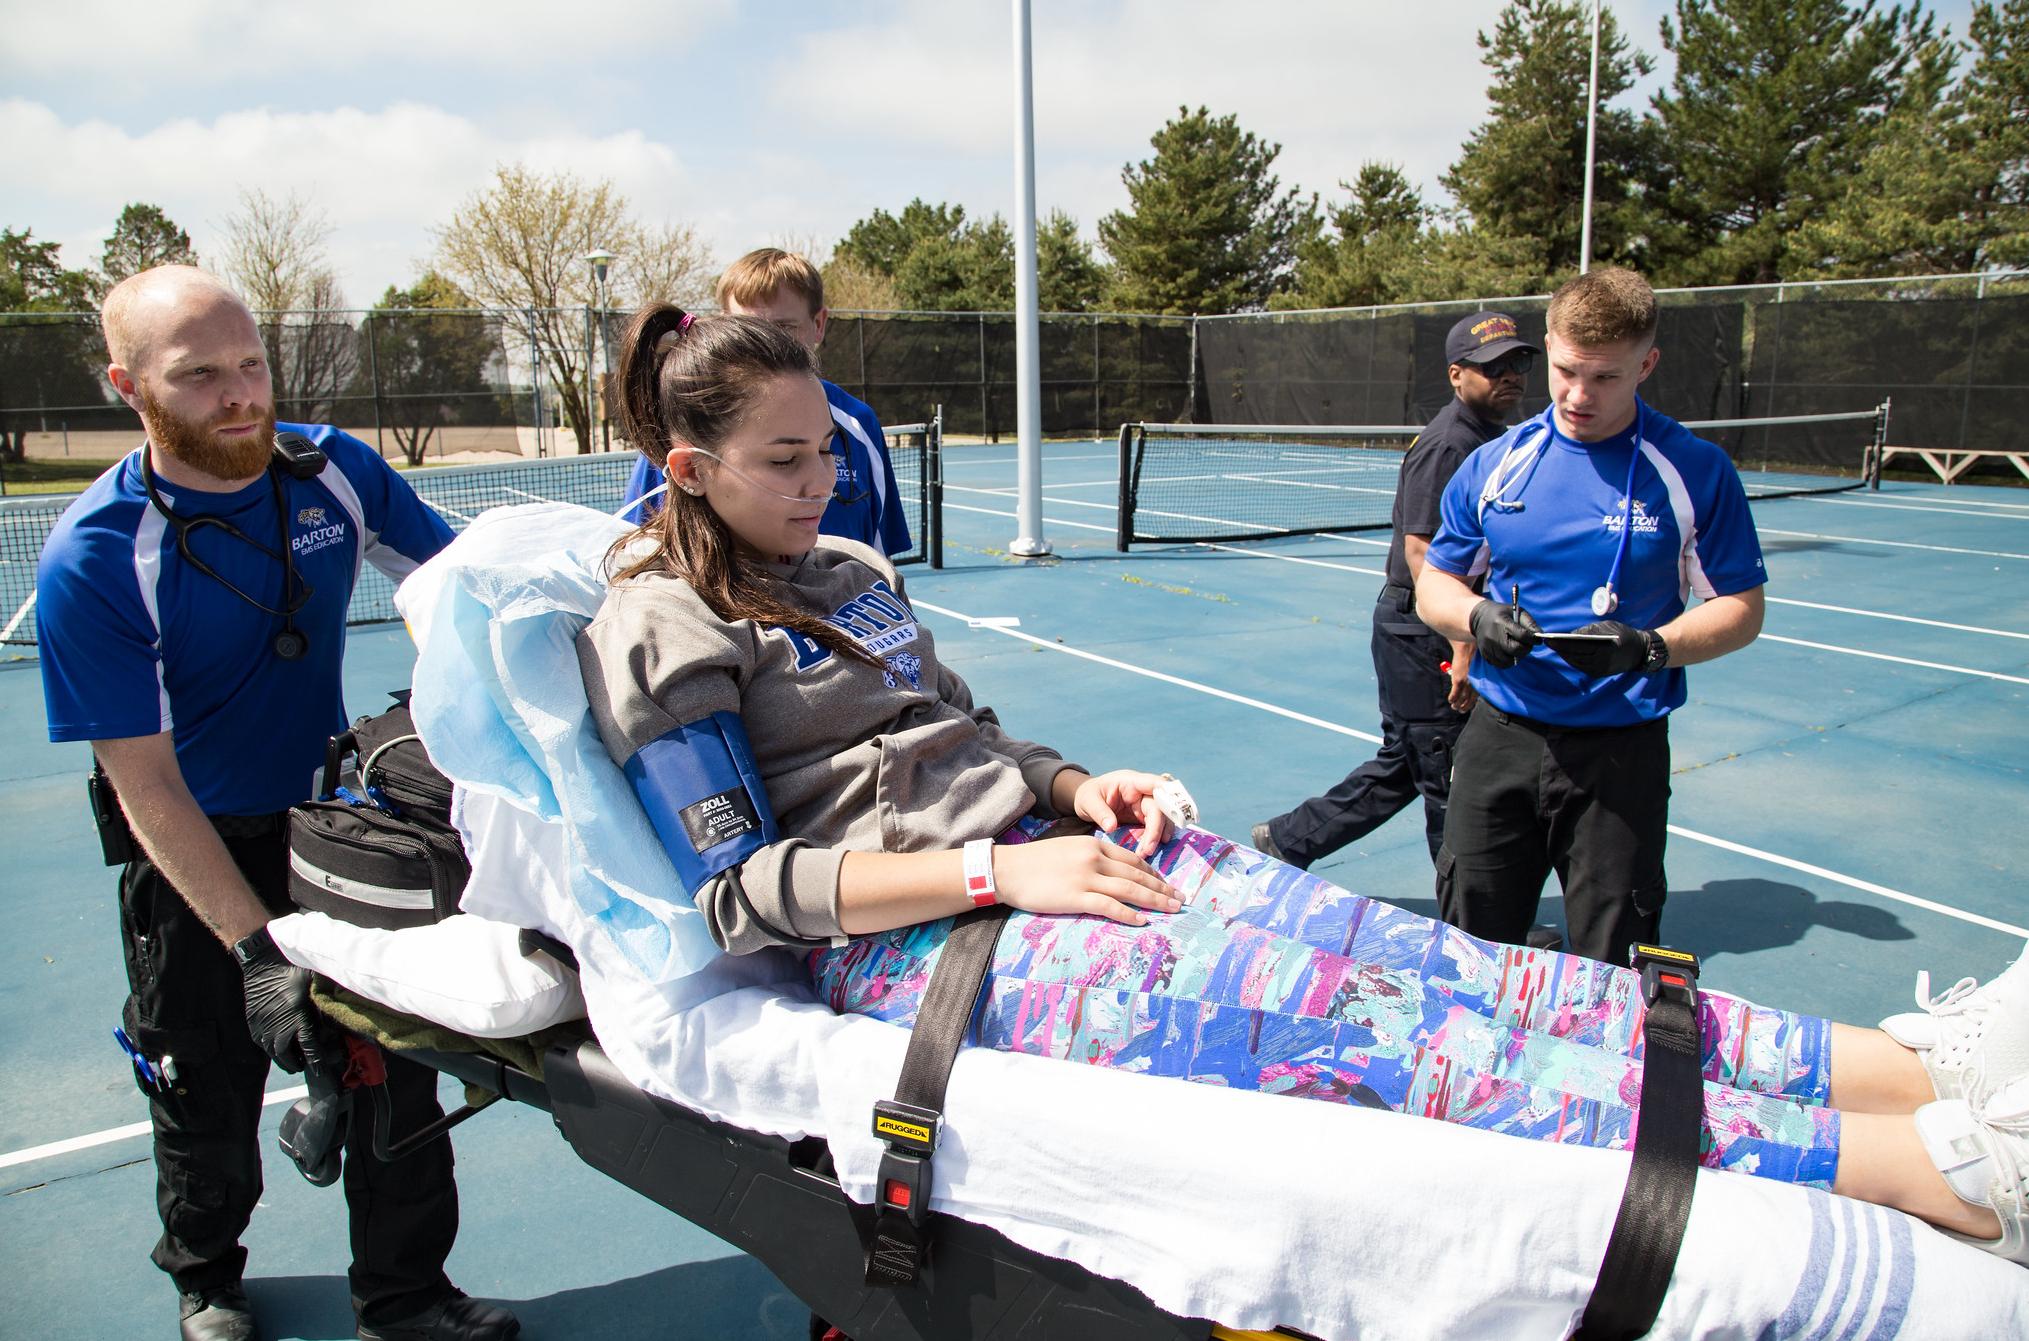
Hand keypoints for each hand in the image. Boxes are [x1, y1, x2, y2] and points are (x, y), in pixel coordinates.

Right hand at [237, 926, 342, 1074]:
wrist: (263, 959)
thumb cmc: (293, 968)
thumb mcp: (315, 985)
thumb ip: (324, 1005)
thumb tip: (339, 1019)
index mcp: (296, 1016)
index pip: (310, 1047)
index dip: (318, 1060)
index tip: (323, 1069)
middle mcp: (277, 1025)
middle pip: (289, 1056)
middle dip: (300, 1064)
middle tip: (310, 1066)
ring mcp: (262, 1025)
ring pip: (273, 1053)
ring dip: (286, 1060)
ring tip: (296, 1062)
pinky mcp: (252, 1021)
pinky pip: (262, 1043)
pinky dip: (272, 1050)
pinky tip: (280, 1048)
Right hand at [991, 835, 1182, 925]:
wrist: (1007, 869)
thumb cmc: (1034, 862)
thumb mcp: (1067, 850)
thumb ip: (1090, 856)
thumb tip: (1109, 870)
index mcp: (1093, 844)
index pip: (1131, 859)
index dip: (1153, 872)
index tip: (1166, 883)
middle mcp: (1095, 858)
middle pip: (1137, 874)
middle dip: (1162, 887)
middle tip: (1180, 898)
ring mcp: (1086, 877)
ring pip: (1130, 890)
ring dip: (1155, 900)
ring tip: (1172, 909)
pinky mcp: (1077, 897)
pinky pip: (1110, 907)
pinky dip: (1129, 914)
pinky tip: (1143, 921)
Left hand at [1071, 769, 1172, 857]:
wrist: (1088, 802)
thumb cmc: (1089, 795)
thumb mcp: (1088, 801)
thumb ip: (1099, 812)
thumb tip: (1111, 827)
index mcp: (1131, 781)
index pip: (1155, 784)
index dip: (1168, 795)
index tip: (1173, 812)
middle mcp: (1143, 792)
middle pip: (1160, 807)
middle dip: (1157, 828)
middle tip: (1148, 849)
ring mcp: (1146, 804)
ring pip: (1163, 819)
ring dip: (1158, 836)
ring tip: (1146, 853)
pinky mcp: (1145, 817)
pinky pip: (1157, 827)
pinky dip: (1155, 839)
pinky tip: (1148, 850)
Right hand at [1446, 642, 1476, 712]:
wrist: (1467, 647)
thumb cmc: (1474, 654)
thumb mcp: (1479, 667)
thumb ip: (1477, 675)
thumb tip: (1475, 680)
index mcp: (1480, 681)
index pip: (1476, 696)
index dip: (1472, 703)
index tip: (1468, 707)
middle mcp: (1475, 684)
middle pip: (1470, 700)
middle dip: (1465, 707)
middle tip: (1460, 710)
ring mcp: (1466, 683)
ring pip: (1461, 699)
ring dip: (1457, 704)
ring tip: (1454, 707)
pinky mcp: (1458, 680)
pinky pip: (1455, 694)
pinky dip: (1452, 698)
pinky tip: (1450, 700)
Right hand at [1467, 598, 1541, 668]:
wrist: (1479, 618)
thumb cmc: (1502, 614)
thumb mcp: (1517, 612)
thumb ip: (1530, 623)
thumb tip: (1540, 636)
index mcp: (1501, 622)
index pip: (1521, 635)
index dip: (1532, 639)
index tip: (1537, 640)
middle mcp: (1492, 636)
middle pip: (1515, 650)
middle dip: (1525, 649)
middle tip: (1527, 645)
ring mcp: (1487, 647)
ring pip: (1509, 660)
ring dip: (1517, 656)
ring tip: (1517, 648)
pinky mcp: (1485, 654)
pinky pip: (1501, 664)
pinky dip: (1508, 661)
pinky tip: (1509, 653)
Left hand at [1551, 621, 1656, 676]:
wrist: (1640, 652)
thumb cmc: (1623, 635)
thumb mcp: (1608, 627)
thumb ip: (1589, 630)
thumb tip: (1571, 634)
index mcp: (1604, 648)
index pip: (1577, 646)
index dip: (1561, 643)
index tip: (1549, 639)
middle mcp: (1601, 662)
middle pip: (1574, 655)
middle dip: (1559, 649)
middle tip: (1547, 642)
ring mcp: (1600, 670)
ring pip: (1576, 662)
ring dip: (1564, 655)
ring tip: (1554, 647)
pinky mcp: (1599, 674)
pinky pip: (1581, 667)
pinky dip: (1572, 660)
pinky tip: (1565, 653)